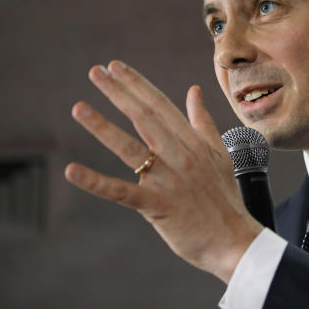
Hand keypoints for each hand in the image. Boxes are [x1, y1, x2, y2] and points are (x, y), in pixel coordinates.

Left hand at [64, 60, 262, 281]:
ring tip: (79, 108)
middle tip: (95, 72)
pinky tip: (72, 171)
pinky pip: (122, 191)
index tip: (116, 67)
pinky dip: (96, 182)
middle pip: (145, 118)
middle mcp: (181, 156)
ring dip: (103, 127)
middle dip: (119, 93)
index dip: (137, 85)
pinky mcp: (158, 206)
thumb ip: (204, 122)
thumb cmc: (226, 201)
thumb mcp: (221, 155)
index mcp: (194, 143)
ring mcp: (169, 180)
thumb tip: (194, 91)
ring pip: (131, 148)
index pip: (161, 106)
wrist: (235, 241)